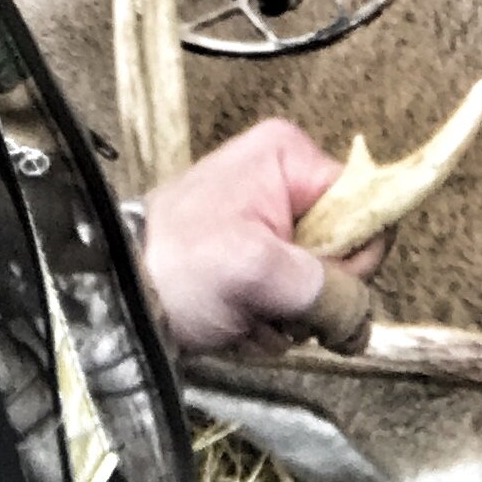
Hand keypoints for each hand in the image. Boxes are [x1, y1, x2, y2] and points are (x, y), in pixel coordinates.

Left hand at [141, 117, 384, 352]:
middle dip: (309, 295)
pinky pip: (289, 303)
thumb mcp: (258, 272)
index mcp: (290, 158)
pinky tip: (230, 321)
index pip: (367, 208)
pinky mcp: (254, 260)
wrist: (113, 296)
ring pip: (318, 288)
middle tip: (264, 303)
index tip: (312, 283)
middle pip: (346, 254)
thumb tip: (363, 321)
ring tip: (239, 313)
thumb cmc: (176, 266)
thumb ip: (327, 290)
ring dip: (284, 316)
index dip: (352, 257)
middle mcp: (286, 183)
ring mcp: (269, 224)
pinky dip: (265, 323)